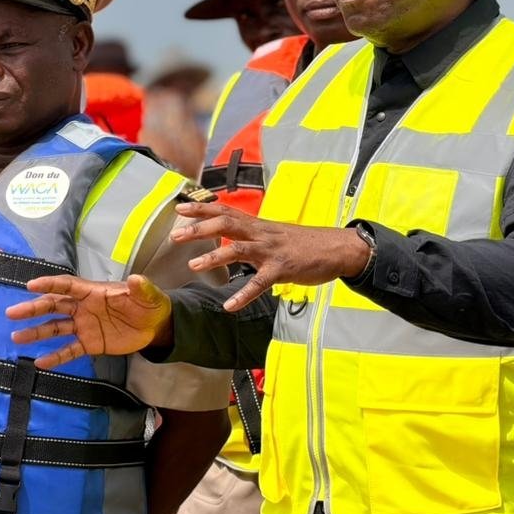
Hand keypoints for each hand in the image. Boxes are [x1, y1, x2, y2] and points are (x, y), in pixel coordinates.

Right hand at [6, 274, 172, 369]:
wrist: (156, 327)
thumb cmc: (150, 305)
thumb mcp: (150, 296)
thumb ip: (142, 288)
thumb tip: (137, 279)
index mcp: (94, 292)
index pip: (68, 286)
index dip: (50, 284)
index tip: (30, 285)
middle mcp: (84, 308)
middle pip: (55, 306)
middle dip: (34, 308)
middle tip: (12, 312)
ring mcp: (85, 326)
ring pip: (56, 328)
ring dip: (37, 332)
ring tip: (16, 338)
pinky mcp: (90, 344)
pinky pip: (69, 350)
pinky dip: (55, 356)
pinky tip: (39, 363)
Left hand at [173, 201, 370, 311]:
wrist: (337, 248)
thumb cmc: (306, 244)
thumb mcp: (276, 234)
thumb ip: (254, 235)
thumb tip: (233, 236)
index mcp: (259, 225)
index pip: (226, 210)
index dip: (202, 208)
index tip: (180, 206)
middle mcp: (262, 234)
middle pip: (226, 224)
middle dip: (199, 229)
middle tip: (175, 235)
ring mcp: (272, 251)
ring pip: (238, 249)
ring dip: (214, 257)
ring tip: (193, 266)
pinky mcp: (283, 269)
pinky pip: (260, 283)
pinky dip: (244, 295)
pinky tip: (230, 306)